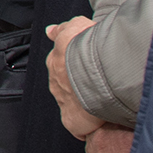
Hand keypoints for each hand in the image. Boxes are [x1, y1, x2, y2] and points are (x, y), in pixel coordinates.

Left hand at [45, 16, 101, 139]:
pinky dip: (85, 125)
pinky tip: (98, 122)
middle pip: (66, 84)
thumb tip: (50, 31)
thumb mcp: (76, 27)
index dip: (74, 65)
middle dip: (77, 84)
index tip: (86, 66)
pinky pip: (77, 125)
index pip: (62, 64)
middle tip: (97, 83)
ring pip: (71, 103)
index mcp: (56, 61)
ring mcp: (62, 101)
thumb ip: (63, 29)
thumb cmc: (88, 47)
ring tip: (102, 101)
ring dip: (83, 103)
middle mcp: (56, 81)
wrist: (94, 70)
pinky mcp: (71, 120)